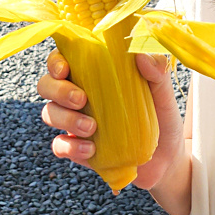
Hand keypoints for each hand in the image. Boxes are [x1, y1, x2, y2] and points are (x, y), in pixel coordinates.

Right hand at [37, 50, 184, 189]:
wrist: (168, 158)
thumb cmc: (162, 116)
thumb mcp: (164, 92)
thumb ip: (157, 71)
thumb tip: (140, 55)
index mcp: (95, 74)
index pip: (63, 59)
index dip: (55, 61)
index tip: (65, 68)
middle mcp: (79, 94)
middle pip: (46, 85)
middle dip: (57, 90)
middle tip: (81, 99)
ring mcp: (76, 122)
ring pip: (49, 113)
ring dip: (65, 119)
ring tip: (92, 128)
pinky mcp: (78, 148)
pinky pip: (59, 145)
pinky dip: (70, 147)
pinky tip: (90, 150)